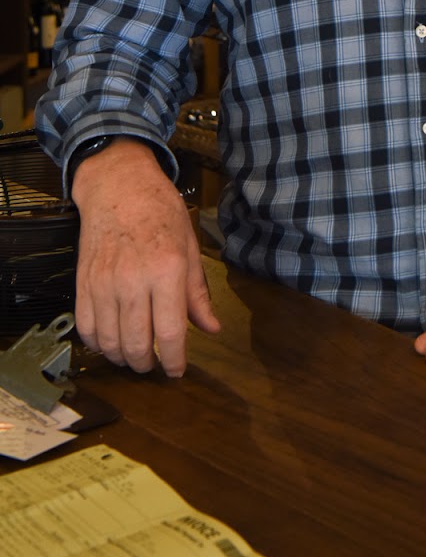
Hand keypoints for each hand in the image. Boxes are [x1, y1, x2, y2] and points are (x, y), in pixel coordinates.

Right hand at [71, 138, 220, 376]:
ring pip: (109, 342)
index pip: (171, 332)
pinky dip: (98, 343)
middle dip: (148, 365)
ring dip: (123, 358)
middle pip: (137, 344)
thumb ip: (197, 292)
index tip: (178, 371)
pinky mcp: (83, 283)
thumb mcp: (190, 246)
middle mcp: (134, 280)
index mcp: (168, 270)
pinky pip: (86, 328)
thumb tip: (211, 328)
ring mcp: (104, 283)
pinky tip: (110, 341)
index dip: (175, 361)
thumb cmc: (160, 211)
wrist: (118, 186)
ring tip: (135, 355)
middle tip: (155, 365)